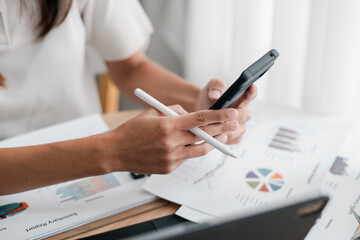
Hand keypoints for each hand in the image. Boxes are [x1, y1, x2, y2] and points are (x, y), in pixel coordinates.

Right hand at [101, 105, 237, 173]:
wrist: (115, 152)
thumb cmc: (132, 130)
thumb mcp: (152, 112)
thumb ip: (174, 111)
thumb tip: (191, 114)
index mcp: (168, 125)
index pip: (200, 119)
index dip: (219, 116)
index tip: (233, 113)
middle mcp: (172, 142)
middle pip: (205, 136)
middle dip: (223, 129)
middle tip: (236, 124)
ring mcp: (172, 157)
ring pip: (200, 151)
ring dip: (213, 143)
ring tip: (223, 137)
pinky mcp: (170, 168)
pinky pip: (187, 158)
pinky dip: (191, 150)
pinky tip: (192, 145)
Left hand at [195, 78, 256, 143]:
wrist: (201, 110)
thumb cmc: (209, 98)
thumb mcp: (211, 87)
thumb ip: (216, 87)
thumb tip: (215, 95)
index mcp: (242, 97)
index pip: (251, 94)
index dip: (251, 92)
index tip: (250, 87)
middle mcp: (243, 111)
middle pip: (244, 114)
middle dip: (235, 114)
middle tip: (229, 114)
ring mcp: (241, 125)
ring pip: (238, 128)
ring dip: (228, 128)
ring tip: (218, 126)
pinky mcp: (236, 136)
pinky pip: (234, 139)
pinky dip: (226, 138)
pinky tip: (216, 135)